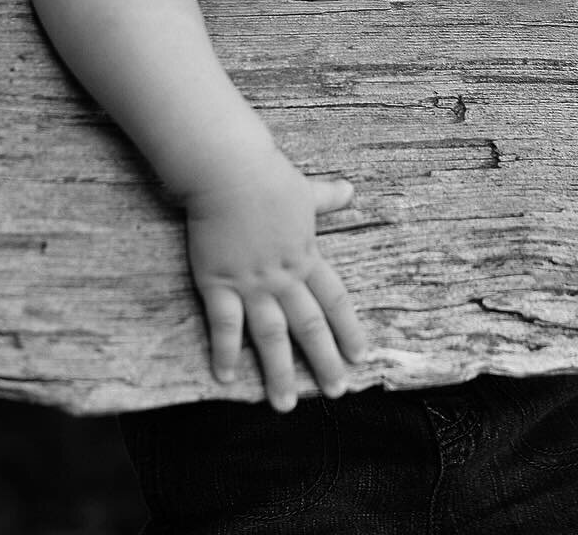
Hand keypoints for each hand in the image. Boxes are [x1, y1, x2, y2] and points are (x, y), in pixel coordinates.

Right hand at [185, 151, 367, 410]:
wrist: (228, 171)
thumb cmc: (267, 177)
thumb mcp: (304, 191)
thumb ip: (327, 197)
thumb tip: (349, 189)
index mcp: (305, 255)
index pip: (334, 299)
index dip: (348, 328)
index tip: (360, 356)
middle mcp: (282, 276)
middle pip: (309, 325)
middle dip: (324, 361)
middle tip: (337, 392)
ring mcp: (250, 283)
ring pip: (270, 336)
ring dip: (278, 372)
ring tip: (285, 405)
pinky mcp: (218, 282)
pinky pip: (224, 325)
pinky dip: (225, 352)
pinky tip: (227, 378)